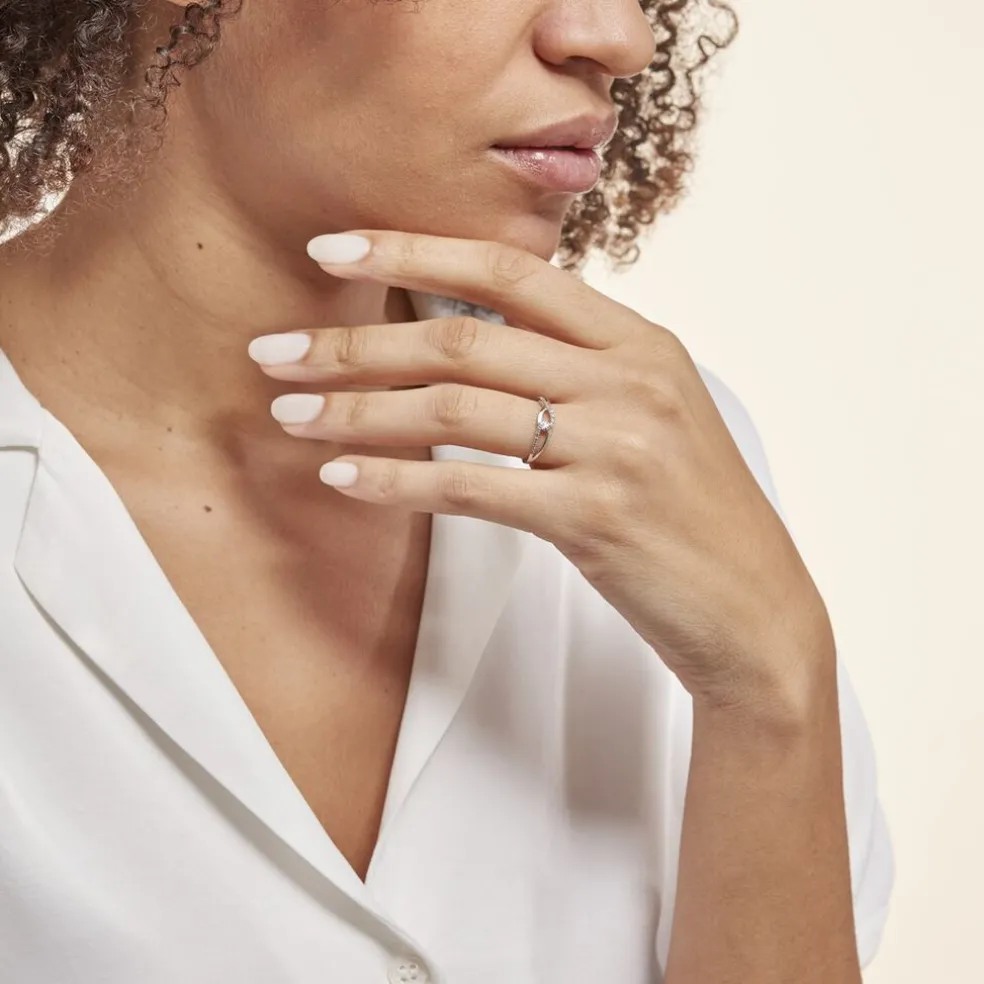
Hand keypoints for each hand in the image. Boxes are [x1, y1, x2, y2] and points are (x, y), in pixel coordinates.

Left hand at [248, 230, 832, 713]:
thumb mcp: (651, 414)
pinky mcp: (593, 518)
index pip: (510, 270)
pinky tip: (342, 479)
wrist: (756, 610)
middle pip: (461, 339)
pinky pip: (467, 488)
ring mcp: (613, 448)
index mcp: (639, 342)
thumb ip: (578, 368)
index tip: (334, 247)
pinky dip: (395, 480)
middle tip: (275, 353)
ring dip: (356, 411)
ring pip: (452, 410)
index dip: (414, 249)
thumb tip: (476, 340)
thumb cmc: (693, 513)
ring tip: (291, 416)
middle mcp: (626, 381)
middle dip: (354, 342)